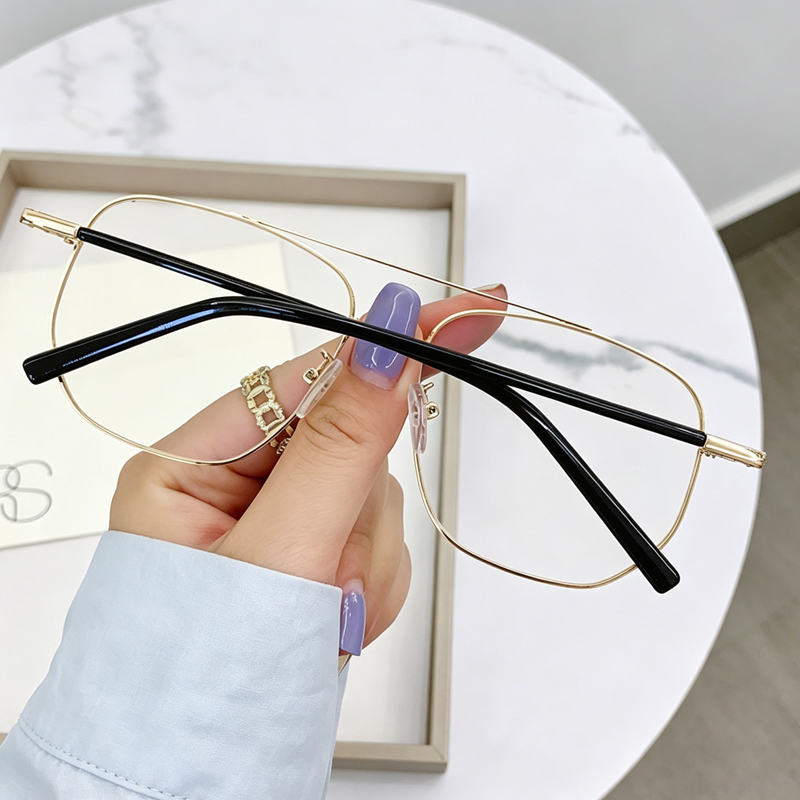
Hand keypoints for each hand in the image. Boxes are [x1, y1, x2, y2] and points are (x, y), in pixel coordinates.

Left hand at [110, 283, 505, 653]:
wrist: (194, 790)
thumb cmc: (196, 689)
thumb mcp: (278, 560)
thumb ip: (340, 449)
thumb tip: (383, 348)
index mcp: (190, 468)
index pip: (308, 377)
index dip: (387, 347)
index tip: (460, 314)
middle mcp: (231, 488)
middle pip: (349, 445)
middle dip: (359, 514)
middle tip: (335, 575)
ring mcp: (276, 523)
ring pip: (371, 500)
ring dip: (364, 562)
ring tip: (321, 618)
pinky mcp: (310, 557)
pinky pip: (374, 543)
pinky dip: (369, 586)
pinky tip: (330, 622)